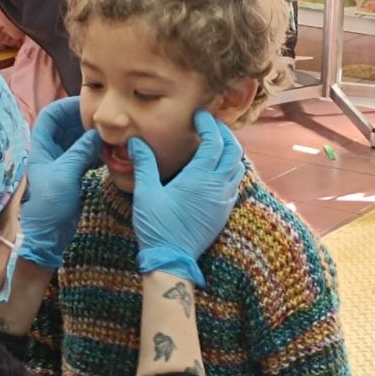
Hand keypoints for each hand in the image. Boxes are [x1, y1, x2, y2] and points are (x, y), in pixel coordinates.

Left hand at [19, 97, 101, 269]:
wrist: (47, 235)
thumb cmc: (49, 205)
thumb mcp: (65, 174)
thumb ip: (81, 152)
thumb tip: (98, 134)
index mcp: (40, 147)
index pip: (51, 115)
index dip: (68, 106)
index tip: (90, 105)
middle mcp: (49, 151)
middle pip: (66, 125)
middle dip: (85, 121)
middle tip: (106, 121)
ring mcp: (61, 163)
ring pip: (77, 140)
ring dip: (92, 137)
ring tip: (111, 136)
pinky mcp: (71, 175)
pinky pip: (84, 156)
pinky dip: (96, 152)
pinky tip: (109, 153)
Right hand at [129, 111, 244, 286]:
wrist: (172, 260)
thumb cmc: (158, 227)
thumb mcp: (146, 193)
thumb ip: (144, 164)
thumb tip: (136, 141)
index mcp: (200, 177)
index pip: (214, 141)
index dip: (209, 123)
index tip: (199, 115)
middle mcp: (217, 186)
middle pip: (234, 150)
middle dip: (225, 133)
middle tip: (211, 125)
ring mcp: (224, 200)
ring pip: (238, 167)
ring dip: (230, 152)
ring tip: (214, 145)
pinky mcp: (224, 212)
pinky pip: (234, 184)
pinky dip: (229, 170)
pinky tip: (214, 171)